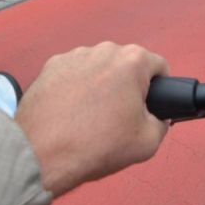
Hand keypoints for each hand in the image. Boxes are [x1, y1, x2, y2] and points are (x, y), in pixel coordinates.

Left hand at [15, 42, 169, 196]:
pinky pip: (74, 72)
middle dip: (127, 86)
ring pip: (99, 67)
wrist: (41, 154)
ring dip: (101, 84)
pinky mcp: (51, 65)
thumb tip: (157, 117)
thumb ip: (162, 122)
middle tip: (120, 116)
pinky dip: (76, 86)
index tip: (149, 105)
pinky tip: (71, 111)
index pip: (159, 66)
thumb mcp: (148, 142)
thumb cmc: (94, 145)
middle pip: (127, 65)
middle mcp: (104, 50)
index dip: (159, 89)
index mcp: (132, 61)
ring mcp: (74, 55)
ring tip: (91, 116)